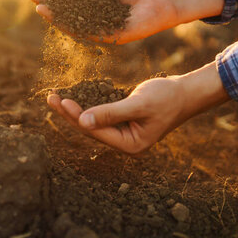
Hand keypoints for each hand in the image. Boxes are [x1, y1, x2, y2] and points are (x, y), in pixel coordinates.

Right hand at [29, 0, 223, 43]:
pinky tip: (61, 20)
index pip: (69, 0)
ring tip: (41, 9)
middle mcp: (95, 18)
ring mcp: (101, 29)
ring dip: (56, 18)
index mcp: (94, 3)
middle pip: (67, 13)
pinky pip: (88, 34)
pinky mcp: (109, 38)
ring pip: (74, 25)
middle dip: (49, 6)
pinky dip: (73, 27)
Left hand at [47, 62, 229, 153]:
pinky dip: (87, 103)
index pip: (95, 131)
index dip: (76, 116)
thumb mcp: (138, 104)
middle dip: (70, 113)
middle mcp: (124, 142)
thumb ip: (110, 113)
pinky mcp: (122, 120)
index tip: (60, 101)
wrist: (186, 92)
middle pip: (90, 128)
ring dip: (75, 108)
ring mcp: (123, 132)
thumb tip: (82, 122)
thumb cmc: (167, 97)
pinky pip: (100, 113)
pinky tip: (73, 95)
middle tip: (50, 97)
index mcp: (129, 145)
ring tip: (55, 96)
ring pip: (92, 120)